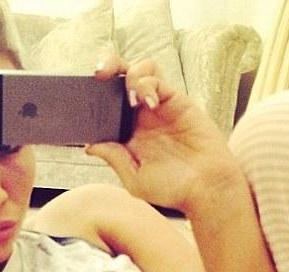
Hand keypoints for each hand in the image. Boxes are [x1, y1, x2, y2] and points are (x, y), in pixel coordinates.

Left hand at [88, 56, 243, 214]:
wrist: (206, 189)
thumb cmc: (172, 189)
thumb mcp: (135, 179)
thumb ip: (114, 158)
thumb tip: (89, 145)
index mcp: (127, 132)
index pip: (105, 104)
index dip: (94, 95)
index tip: (82, 96)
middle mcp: (141, 115)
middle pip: (120, 77)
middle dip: (108, 66)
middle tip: (98, 74)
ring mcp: (159, 106)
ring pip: (141, 70)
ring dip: (130, 76)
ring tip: (131, 99)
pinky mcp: (177, 101)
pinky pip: (159, 80)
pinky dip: (149, 84)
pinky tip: (150, 104)